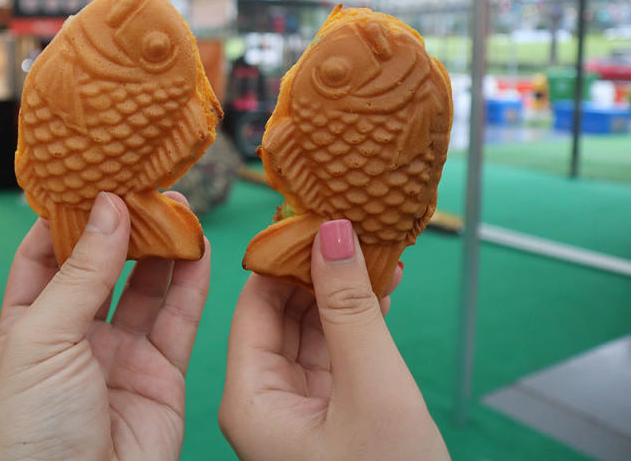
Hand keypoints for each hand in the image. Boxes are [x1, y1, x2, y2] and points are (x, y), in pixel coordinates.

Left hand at [0, 191, 209, 460]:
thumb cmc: (29, 434)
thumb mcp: (40, 338)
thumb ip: (80, 271)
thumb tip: (108, 205)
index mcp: (24, 325)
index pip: (44, 254)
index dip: (66, 216)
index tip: (91, 174)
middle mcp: (71, 337)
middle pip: (101, 266)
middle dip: (122, 225)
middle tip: (145, 183)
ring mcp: (117, 357)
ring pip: (144, 288)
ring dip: (161, 247)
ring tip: (177, 205)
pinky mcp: (159, 377)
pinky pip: (178, 320)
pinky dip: (192, 283)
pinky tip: (199, 248)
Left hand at [219, 219, 448, 460]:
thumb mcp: (370, 387)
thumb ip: (350, 308)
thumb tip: (330, 231)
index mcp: (249, 399)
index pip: (254, 304)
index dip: (281, 256)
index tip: (312, 212)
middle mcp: (264, 402)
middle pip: (280, 314)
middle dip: (314, 268)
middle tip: (348, 221)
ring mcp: (297, 412)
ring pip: (312, 332)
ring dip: (341, 290)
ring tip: (372, 245)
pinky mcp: (330, 418)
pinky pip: (336, 355)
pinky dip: (357, 322)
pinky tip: (381, 286)